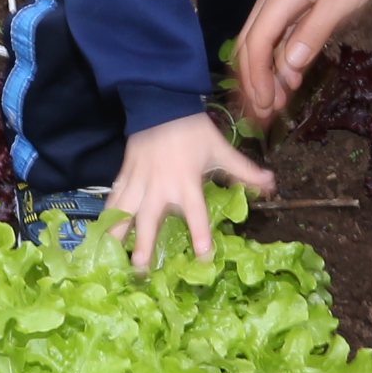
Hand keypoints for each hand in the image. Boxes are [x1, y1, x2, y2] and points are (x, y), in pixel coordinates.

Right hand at [105, 113, 277, 270]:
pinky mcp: (124, 174)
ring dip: (117, 234)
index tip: (204, 258)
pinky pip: (114, 198)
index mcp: (186, 183)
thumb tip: (272, 184)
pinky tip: (99, 231)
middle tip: (141, 269)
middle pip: (149, 220)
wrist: (161, 103)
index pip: (196, 214)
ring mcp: (138, 181)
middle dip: (143, 244)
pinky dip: (107, 215)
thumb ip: (244, 170)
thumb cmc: (192, 130)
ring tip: (110, 257)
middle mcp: (160, 187)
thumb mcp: (220, 149)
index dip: (201, 235)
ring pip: (124, 212)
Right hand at [235, 0, 371, 121]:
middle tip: (263, 117)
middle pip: (250, 44)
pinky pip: (277, 33)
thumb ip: (313, 33)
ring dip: (265, 73)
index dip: (257, 78)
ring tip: (274, 105)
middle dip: (253, 82)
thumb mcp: (342, 1)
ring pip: (261, 40)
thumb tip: (289, 68)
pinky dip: (278, 59)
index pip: (256, 44)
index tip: (265, 108)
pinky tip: (288, 78)